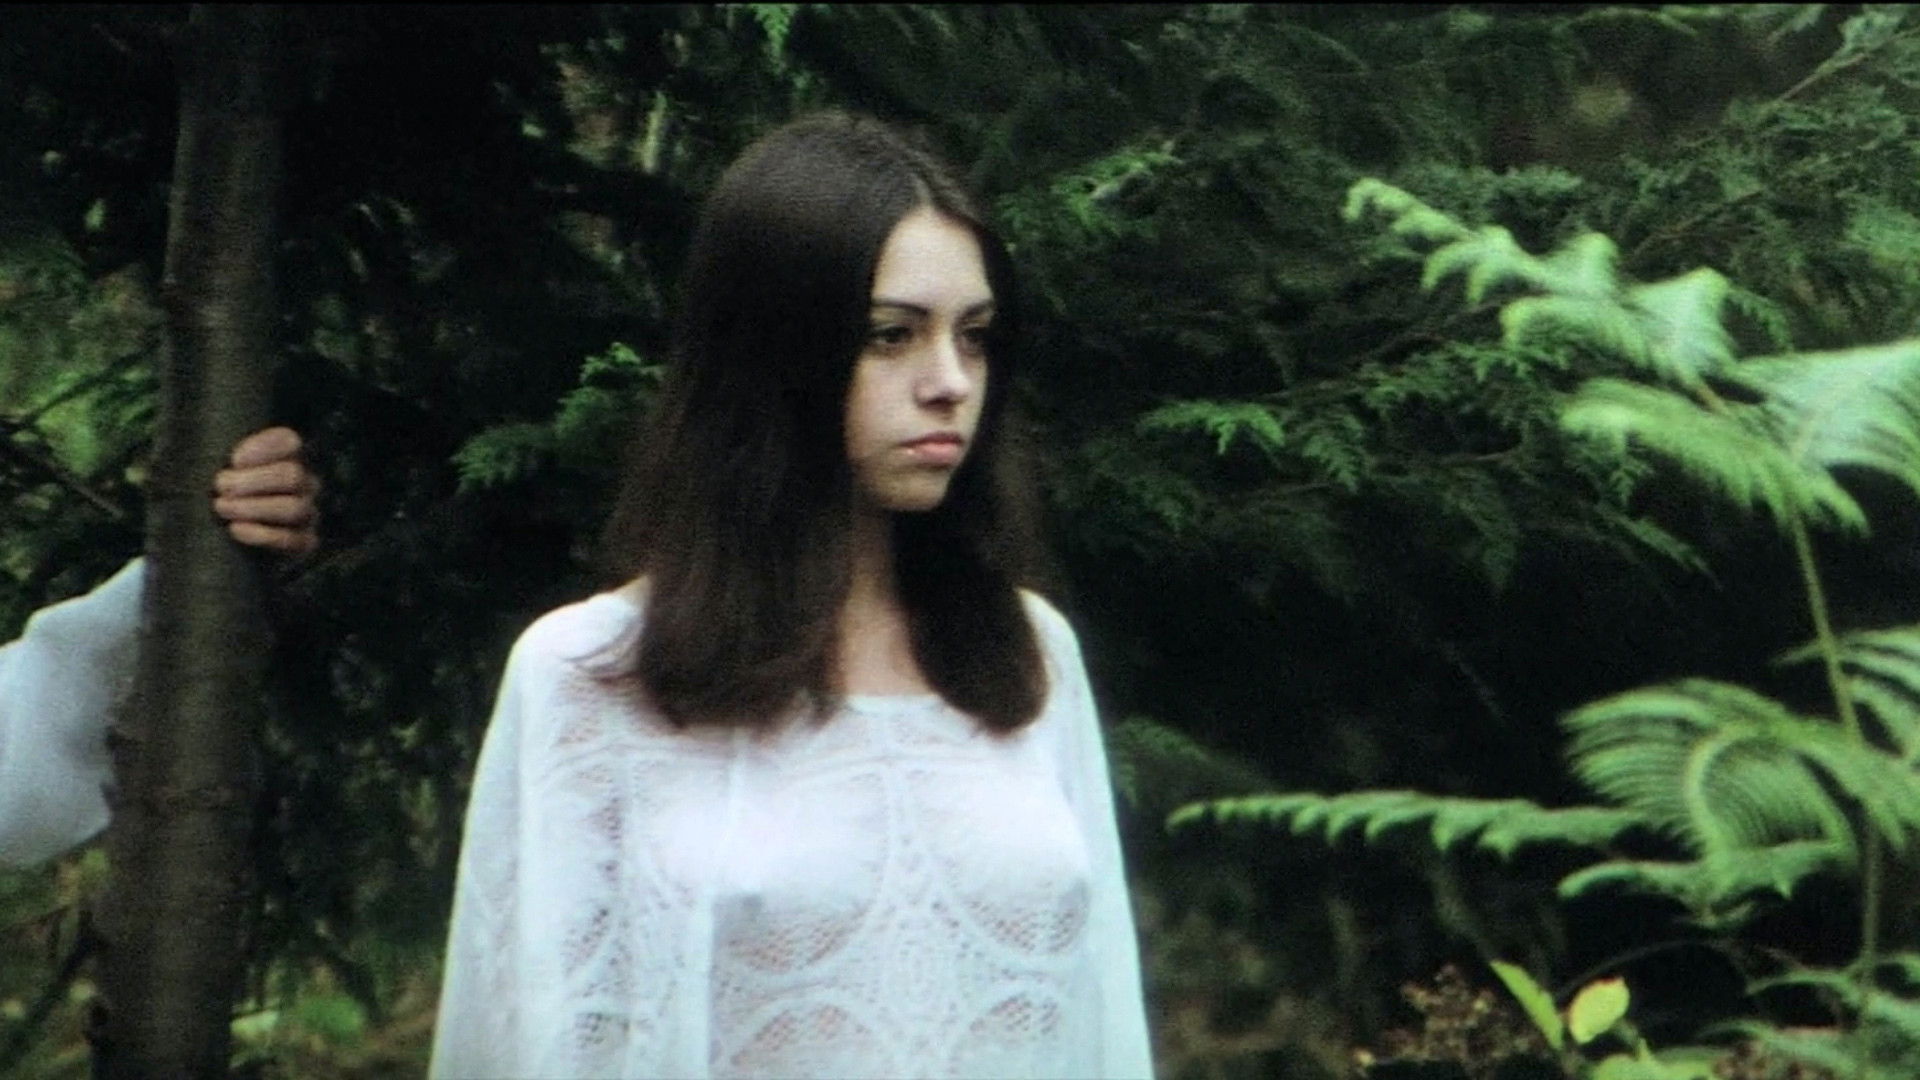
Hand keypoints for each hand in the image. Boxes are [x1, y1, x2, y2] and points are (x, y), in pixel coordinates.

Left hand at [212, 427, 319, 556]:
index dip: (263, 448)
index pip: (290, 442)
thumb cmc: (221, 495)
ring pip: (294, 508)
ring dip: (253, 507)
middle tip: (219, 486)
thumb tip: (218, 456)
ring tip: (222, 507)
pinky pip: (293, 539)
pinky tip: (235, 529)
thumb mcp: (219, 469)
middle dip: (251, 481)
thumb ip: (218, 456)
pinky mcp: (305, 542)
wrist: (230, 542)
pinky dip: (262, 535)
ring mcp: (308, 513)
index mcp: (289, 457)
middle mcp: (306, 483)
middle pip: (292, 475)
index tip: (233, 459)